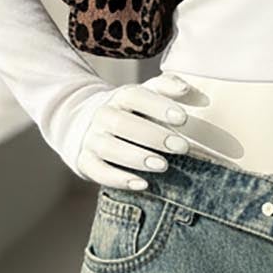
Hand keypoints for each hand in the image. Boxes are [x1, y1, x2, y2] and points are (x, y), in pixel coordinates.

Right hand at [75, 72, 194, 188]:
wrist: (88, 124)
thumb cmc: (132, 111)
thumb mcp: (146, 94)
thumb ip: (166, 87)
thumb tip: (185, 88)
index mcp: (120, 98)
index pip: (135, 97)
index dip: (158, 106)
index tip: (183, 118)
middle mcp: (103, 116)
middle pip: (123, 124)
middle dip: (154, 136)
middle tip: (182, 147)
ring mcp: (92, 139)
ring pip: (110, 148)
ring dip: (137, 157)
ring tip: (163, 165)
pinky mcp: (86, 162)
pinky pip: (99, 172)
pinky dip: (119, 179)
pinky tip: (142, 184)